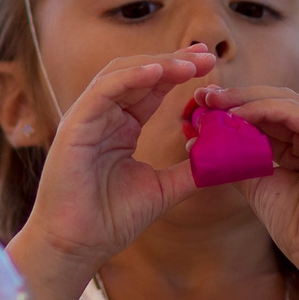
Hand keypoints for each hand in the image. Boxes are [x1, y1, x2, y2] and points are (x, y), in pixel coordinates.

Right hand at [15, 46, 215, 280]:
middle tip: (206, 53)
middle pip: (140, 73)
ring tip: (189, 62)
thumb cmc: (110, 220)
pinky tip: (157, 71)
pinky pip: (104, 91)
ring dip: (157, 63)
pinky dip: (130, 77)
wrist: (78, 246)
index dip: (180, 73)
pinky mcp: (75, 126)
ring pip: (122, 74)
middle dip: (174, 60)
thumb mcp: (162, 189)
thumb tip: (222, 160)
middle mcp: (103, 116)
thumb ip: (189, 171)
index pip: (153, 89)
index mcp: (121, 127)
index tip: (210, 65)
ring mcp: (87, 118)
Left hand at [192, 86, 298, 276]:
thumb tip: (207, 147)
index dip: (238, 107)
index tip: (204, 106)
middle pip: (277, 102)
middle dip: (238, 97)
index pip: (272, 115)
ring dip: (246, 99)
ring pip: (284, 101)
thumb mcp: (259, 186)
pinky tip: (236, 115)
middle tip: (203, 96)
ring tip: (214, 102)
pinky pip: (292, 113)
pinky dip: (262, 110)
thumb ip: (240, 162)